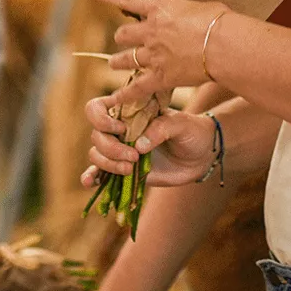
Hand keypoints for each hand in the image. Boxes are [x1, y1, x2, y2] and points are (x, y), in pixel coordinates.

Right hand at [81, 94, 215, 187]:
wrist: (202, 155)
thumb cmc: (192, 132)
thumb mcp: (181, 125)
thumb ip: (161, 129)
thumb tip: (139, 146)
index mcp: (129, 111)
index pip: (97, 108)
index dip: (102, 119)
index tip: (122, 130)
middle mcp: (120, 129)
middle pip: (96, 135)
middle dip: (112, 148)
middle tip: (135, 156)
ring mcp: (120, 150)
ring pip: (96, 154)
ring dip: (109, 164)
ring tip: (131, 169)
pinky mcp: (124, 169)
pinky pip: (101, 172)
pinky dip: (92, 177)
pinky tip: (89, 183)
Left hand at [93, 0, 224, 108]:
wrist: (223, 46)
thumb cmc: (220, 21)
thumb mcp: (201, 6)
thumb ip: (188, 10)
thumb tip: (192, 14)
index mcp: (160, 8)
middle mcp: (150, 31)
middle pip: (124, 34)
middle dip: (122, 37)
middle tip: (123, 39)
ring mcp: (153, 55)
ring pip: (124, 59)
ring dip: (118, 61)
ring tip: (114, 63)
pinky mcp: (160, 77)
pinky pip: (136, 87)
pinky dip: (125, 94)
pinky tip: (116, 98)